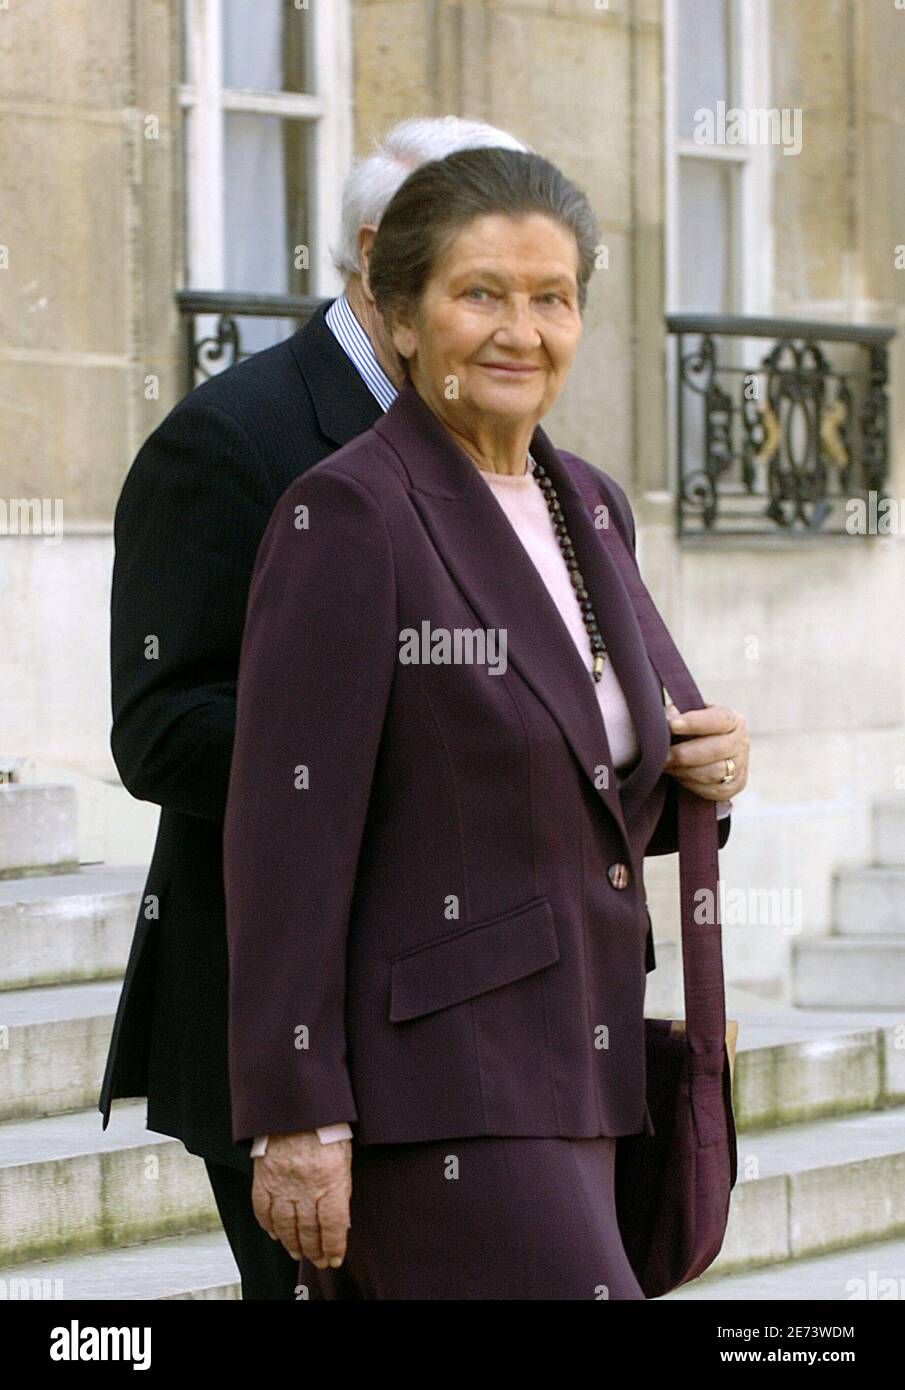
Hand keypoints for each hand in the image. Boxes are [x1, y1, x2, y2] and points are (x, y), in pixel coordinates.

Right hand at [251, 1130, 351, 1268]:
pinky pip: (263, 1209)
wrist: (298, 1105)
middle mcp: (305, 1186)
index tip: (335, 1258)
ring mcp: (282, 1183)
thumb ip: (341, 1189)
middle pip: (309, 1229)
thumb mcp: (344, 1157)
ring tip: (298, 1252)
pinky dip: (268, 1225)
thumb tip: (340, 1222)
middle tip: (318, 1260)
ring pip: (286, 1225)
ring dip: (292, 1243)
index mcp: (330, 1180)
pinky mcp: (264, 1177)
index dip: (334, 1246)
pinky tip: (275, 1234)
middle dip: (315, 1250)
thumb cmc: (326, 1128)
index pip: (333, 1225)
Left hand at [663, 702, 748, 801]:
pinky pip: (714, 790)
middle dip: (685, 753)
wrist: (703, 750)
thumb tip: (669, 718)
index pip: (718, 720)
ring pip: (714, 772)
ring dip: (685, 770)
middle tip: (662, 755)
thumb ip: (676, 713)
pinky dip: (692, 784)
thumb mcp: (685, 715)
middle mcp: (741, 742)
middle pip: (717, 749)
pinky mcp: (736, 786)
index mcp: (733, 720)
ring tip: (665, 765)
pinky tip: (677, 776)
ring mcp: (741, 766)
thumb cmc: (691, 729)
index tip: (672, 725)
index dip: (694, 723)